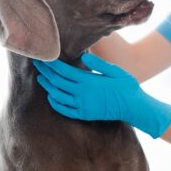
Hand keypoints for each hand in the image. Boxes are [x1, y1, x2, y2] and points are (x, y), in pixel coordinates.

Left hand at [33, 53, 170, 138]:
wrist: (133, 107)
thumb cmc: (127, 86)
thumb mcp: (115, 71)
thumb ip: (98, 64)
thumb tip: (83, 56)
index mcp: (88, 81)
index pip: (63, 71)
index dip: (51, 64)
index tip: (43, 57)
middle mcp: (82, 94)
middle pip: (57, 82)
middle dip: (45, 71)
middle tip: (36, 63)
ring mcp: (82, 106)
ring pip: (58, 95)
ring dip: (47, 86)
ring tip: (41, 78)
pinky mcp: (84, 114)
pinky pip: (64, 110)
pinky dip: (55, 103)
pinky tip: (51, 96)